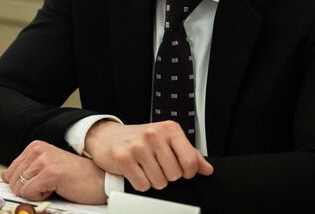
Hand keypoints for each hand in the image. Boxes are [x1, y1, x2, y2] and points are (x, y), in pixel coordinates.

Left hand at [1, 140, 105, 203]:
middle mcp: (38, 150)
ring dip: (36, 193)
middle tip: (48, 185)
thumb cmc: (76, 176)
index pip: (10, 170)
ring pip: (19, 188)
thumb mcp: (46, 168)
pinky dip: (41, 197)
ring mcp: (43, 160)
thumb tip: (5, 174)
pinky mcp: (49, 173)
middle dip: (28, 189)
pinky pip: (28, 193)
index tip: (37, 184)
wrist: (99, 179)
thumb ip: (26, 169)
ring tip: (53, 185)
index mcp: (36, 147)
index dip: (22, 183)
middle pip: (12, 180)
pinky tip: (56, 188)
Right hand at [84, 120, 213, 191]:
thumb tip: (207, 169)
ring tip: (146, 168)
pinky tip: (136, 171)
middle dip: (167, 176)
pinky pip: (142, 185)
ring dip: (153, 180)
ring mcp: (138, 146)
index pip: (190, 161)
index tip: (180, 170)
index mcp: (170, 129)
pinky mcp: (123, 158)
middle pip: (175, 175)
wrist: (107, 136)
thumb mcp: (167, 140)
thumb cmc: (140, 139)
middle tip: (157, 166)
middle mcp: (154, 135)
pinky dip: (140, 183)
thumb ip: (189, 154)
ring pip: (159, 182)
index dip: (188, 173)